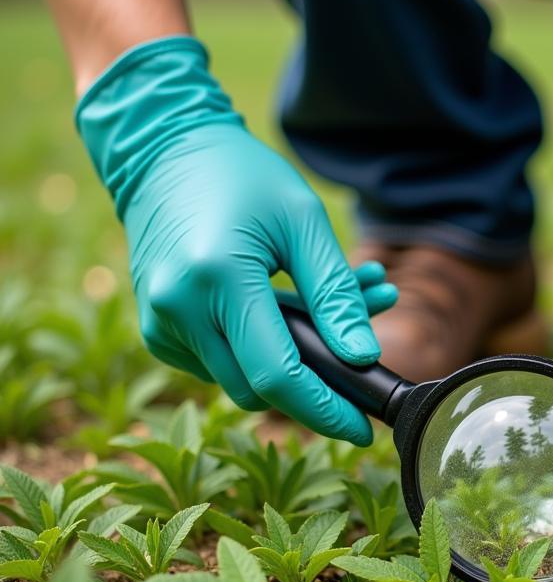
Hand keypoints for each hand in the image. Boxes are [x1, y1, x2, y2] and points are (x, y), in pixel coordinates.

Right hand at [77, 36, 396, 442]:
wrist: (164, 152)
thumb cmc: (243, 178)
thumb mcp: (303, 222)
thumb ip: (335, 295)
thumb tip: (363, 358)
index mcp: (216, 280)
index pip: (277, 375)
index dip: (324, 410)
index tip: (363, 430)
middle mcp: (179, 312)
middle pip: (259, 390)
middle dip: (318, 376)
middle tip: (365, 333)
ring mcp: (161, 325)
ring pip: (243, 378)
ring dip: (295, 355)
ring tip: (344, 297)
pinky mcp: (159, 329)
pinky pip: (222, 360)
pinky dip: (262, 344)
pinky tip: (290, 301)